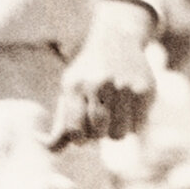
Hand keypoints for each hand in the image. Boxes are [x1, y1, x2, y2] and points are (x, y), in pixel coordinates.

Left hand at [46, 1, 159, 149]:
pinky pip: (137, 127)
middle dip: (97, 134)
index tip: (82, 131)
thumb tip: (44, 146)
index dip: (79, 138)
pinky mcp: (145, 90)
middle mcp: (99, 84)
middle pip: (98, 134)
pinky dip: (131, 124)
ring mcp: (124, 87)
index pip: (75, 130)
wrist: (117, 41)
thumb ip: (61, 123)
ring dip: (114, 131)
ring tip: (112, 115)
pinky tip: (127, 108)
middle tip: (98, 120)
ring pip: (119, 135)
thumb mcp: (69, 90)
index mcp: (75, 85)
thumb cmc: (87, 75)